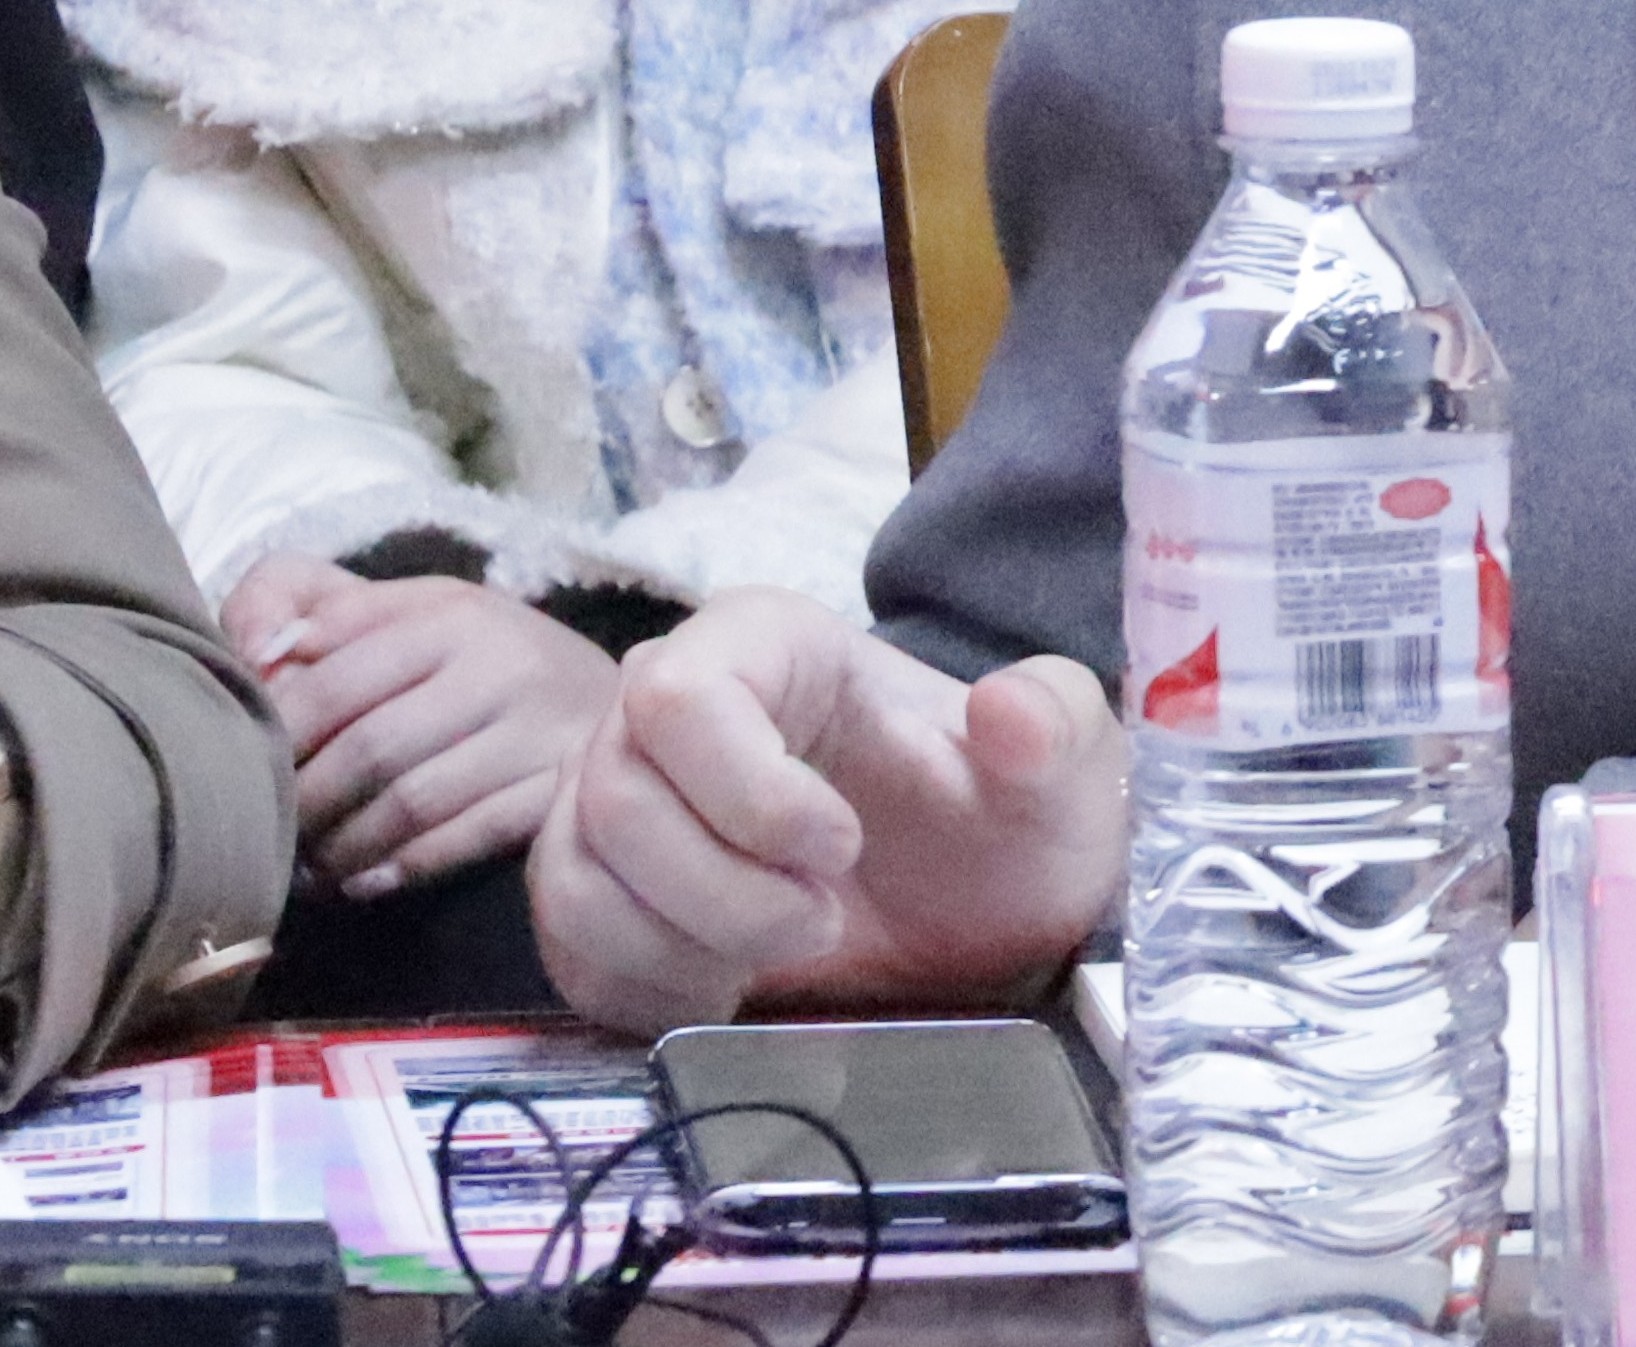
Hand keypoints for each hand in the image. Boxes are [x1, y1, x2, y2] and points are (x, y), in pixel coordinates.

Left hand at [233, 567, 618, 897]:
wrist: (621, 705)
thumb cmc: (480, 659)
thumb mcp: (410, 608)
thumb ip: (314, 603)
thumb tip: (255, 650)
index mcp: (453, 614)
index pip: (334, 681)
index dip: (275, 736)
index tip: (243, 770)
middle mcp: (504, 666)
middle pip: (370, 750)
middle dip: (304, 804)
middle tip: (269, 836)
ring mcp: (540, 734)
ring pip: (413, 804)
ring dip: (344, 847)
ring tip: (308, 867)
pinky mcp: (563, 794)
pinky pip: (467, 840)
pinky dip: (405, 867)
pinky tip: (366, 880)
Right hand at [530, 589, 1119, 1034]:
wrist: (976, 918)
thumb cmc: (1004, 822)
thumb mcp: (1067, 772)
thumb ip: (1058, 725)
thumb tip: (1008, 710)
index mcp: (764, 643)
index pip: (680, 696)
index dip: (749, 792)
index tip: (842, 849)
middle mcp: (661, 709)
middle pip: (616, 797)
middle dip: (726, 891)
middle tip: (824, 921)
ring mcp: (614, 801)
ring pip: (576, 879)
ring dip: (684, 944)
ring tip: (783, 958)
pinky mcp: (599, 896)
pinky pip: (569, 950)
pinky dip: (647, 988)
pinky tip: (731, 992)